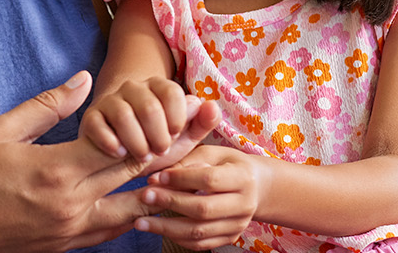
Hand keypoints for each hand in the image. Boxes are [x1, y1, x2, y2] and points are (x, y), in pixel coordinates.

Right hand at [0, 71, 217, 251]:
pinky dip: (134, 213)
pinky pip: (112, 229)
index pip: (123, 148)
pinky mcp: (67, 245)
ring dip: (162, 189)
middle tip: (208, 129)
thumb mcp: (2, 131)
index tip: (189, 109)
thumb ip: (47, 105)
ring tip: (192, 170)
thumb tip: (82, 80)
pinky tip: (148, 201)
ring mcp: (72, 231)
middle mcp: (73, 206)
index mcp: (57, 172)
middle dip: (177, 150)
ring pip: (133, 210)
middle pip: (139, 176)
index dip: (161, 127)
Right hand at [80, 77, 191, 161]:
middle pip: (149, 106)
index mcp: (158, 87)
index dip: (177, 117)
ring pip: (123, 115)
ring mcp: (110, 101)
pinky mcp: (91, 117)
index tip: (176, 135)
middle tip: (160, 151)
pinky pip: (97, 125)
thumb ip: (201, 123)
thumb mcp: (184, 136)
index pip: (171, 91)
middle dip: (158, 135)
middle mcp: (133, 88)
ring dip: (136, 141)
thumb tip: (212, 106)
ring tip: (142, 156)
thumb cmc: (158, 140)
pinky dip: (110, 142)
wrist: (123, 147)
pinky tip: (120, 154)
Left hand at [137, 139, 264, 250]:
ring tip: (141, 222)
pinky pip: (201, 244)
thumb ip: (185, 163)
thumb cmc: (227, 165)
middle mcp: (245, 204)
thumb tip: (154, 179)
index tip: (156, 177)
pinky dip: (176, 238)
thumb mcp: (211, 154)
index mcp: (243, 177)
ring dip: (166, 228)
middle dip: (170, 203)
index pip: (209, 180)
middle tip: (144, 197)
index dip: (181, 179)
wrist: (256, 187)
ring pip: (199, 232)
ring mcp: (238, 225)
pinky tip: (158, 230)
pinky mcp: (230, 237)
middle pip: (203, 209)